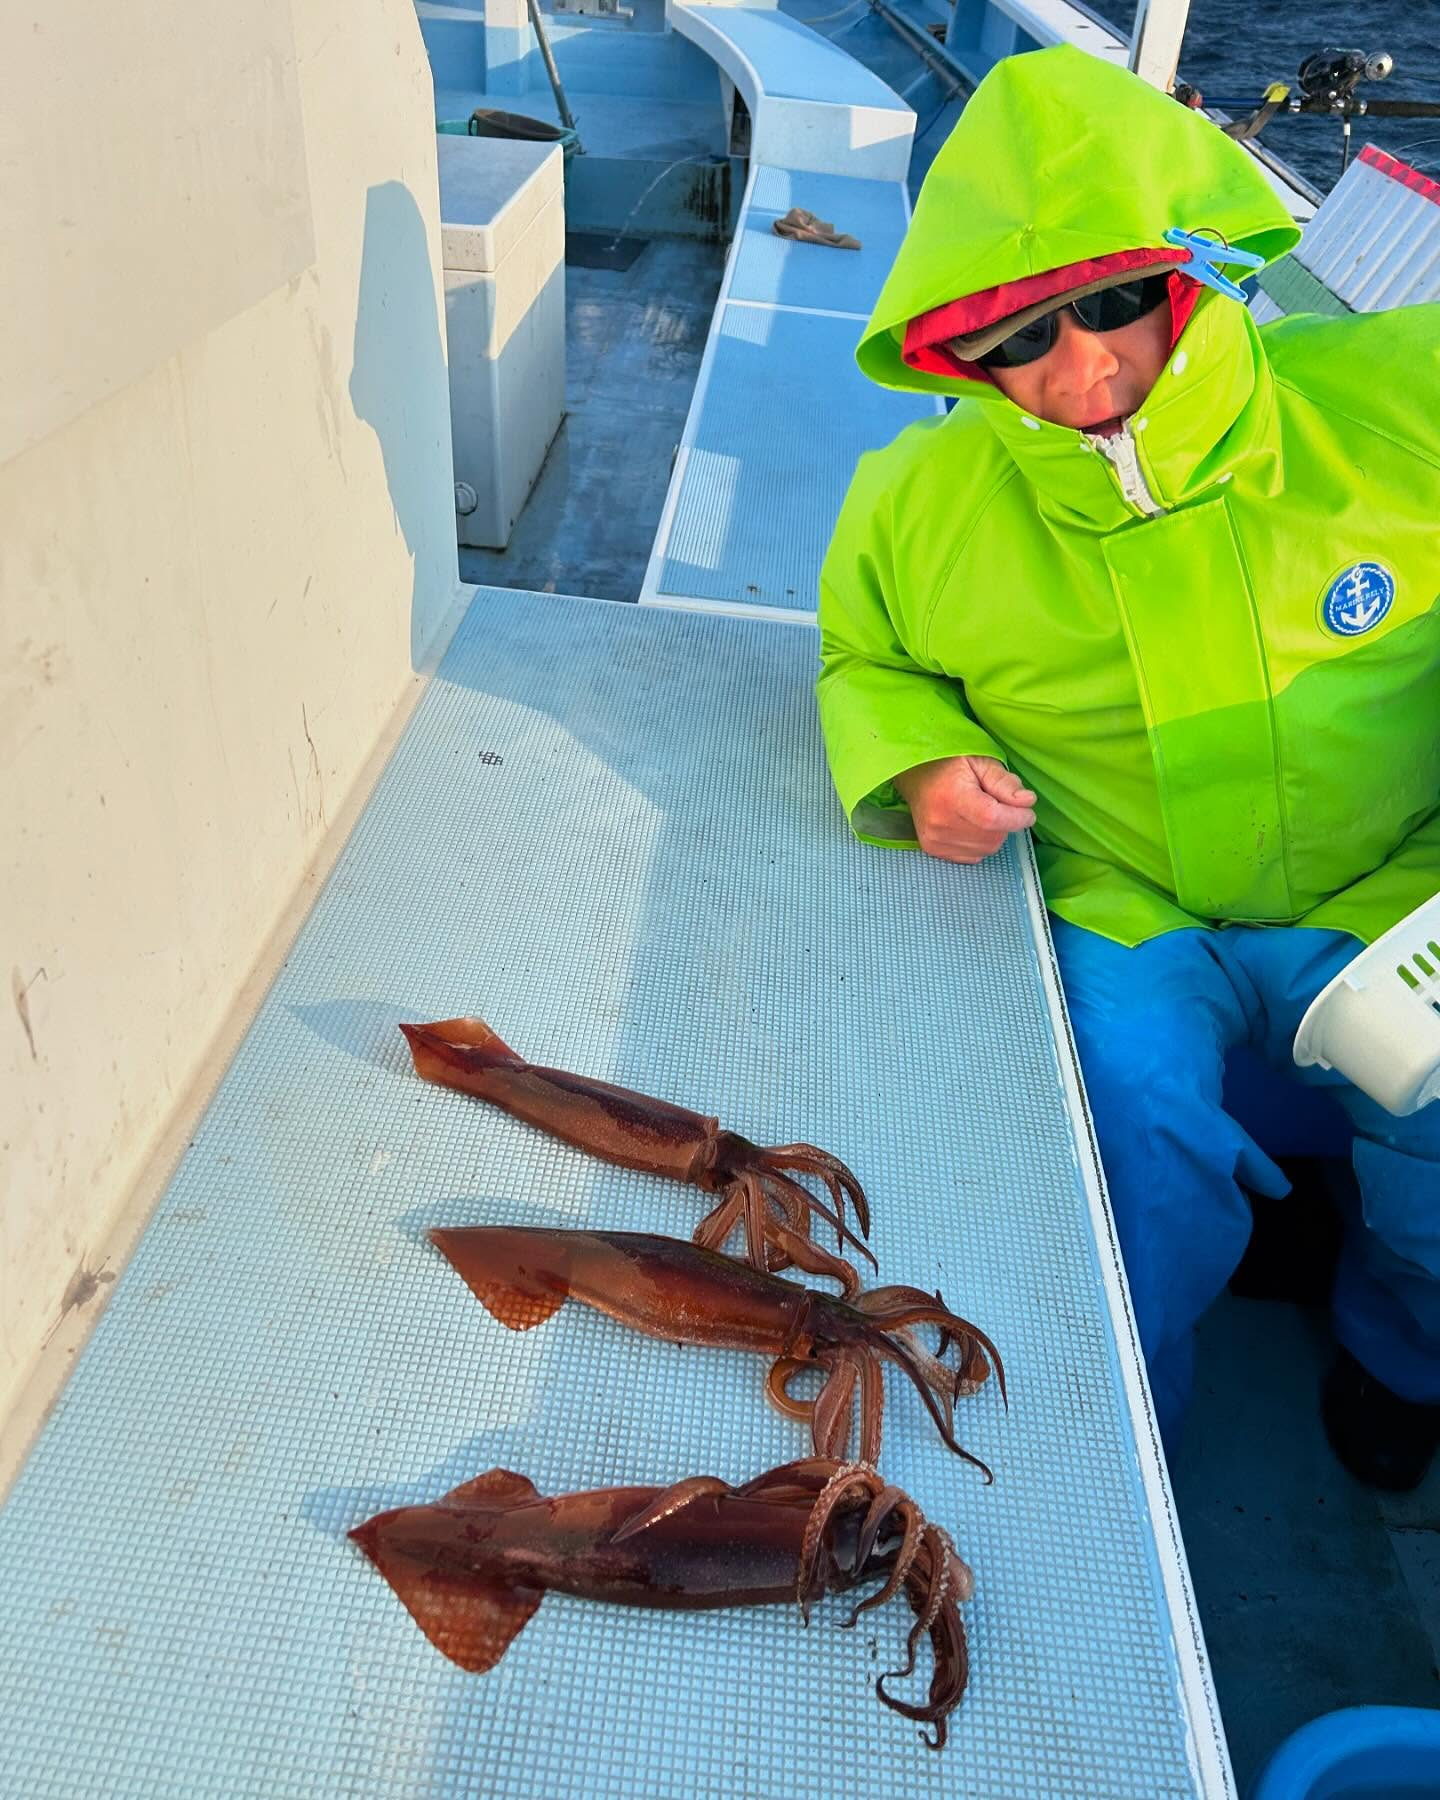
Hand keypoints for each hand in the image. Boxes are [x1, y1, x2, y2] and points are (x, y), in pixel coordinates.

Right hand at [893, 756, 1036, 864]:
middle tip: (997, 803)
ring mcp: (935, 839)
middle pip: (993, 836)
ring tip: (982, 812)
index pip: (992, 818)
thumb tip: (1026, 802)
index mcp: (951, 796)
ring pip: (987, 849)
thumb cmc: (949, 764)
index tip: (1028, 813)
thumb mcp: (981, 762)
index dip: (1016, 818)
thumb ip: (1004, 782)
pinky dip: (981, 843)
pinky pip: (974, 856)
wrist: (915, 774)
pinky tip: (972, 825)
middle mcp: (939, 822)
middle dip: (1006, 823)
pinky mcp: (933, 849)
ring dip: (994, 834)